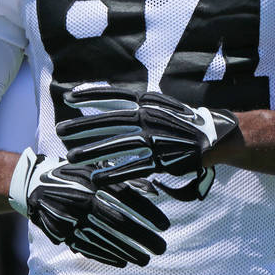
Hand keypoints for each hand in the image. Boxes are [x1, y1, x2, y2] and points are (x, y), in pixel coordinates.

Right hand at [8, 147, 168, 266]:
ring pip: (104, 239)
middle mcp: (82, 200)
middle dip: (142, 237)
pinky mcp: (62, 233)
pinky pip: (87, 247)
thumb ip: (124, 177)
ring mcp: (71, 218)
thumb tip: (153, 189)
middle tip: (161, 247)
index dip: (147, 213)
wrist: (33, 184)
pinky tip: (122, 261)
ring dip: (127, 251)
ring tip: (146, 258)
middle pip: (118, 222)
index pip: (126, 198)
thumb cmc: (72, 172)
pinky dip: (106, 255)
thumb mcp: (96, 167)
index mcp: (92, 181)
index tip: (164, 224)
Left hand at [56, 89, 238, 198]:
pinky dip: (114, 174)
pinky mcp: (162, 159)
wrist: (215, 135)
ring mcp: (156, 138)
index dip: (92, 95)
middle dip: (83, 126)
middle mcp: (150, 117)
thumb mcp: (161, 106)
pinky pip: (133, 167)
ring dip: (92, 152)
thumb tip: (114, 101)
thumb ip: (139, 105)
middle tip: (60, 130)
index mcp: (149, 102)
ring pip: (117, 145)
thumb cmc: (184, 121)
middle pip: (110, 121)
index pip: (115, 95)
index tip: (70, 96)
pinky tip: (96, 179)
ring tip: (71, 157)